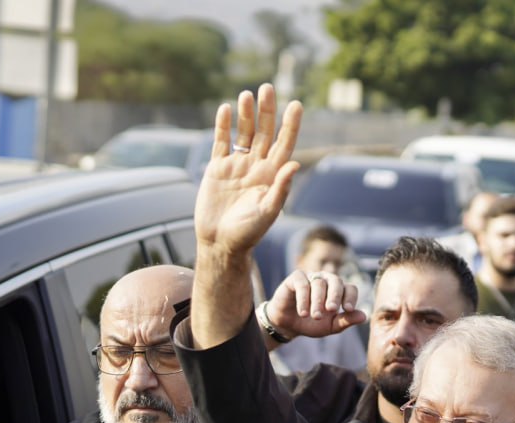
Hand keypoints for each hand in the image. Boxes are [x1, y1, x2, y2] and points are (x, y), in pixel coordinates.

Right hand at [194, 84, 301, 259]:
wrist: (220, 243)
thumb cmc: (248, 233)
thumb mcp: (268, 211)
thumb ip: (281, 188)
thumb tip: (295, 163)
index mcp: (273, 175)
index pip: (285, 144)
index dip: (290, 125)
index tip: (296, 104)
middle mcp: (257, 166)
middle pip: (265, 132)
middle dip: (267, 111)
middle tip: (268, 88)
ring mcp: (237, 165)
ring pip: (244, 133)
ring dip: (246, 114)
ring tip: (247, 94)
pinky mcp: (218, 168)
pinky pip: (221, 142)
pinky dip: (223, 126)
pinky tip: (225, 109)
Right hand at [265, 270, 366, 340]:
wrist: (288, 325)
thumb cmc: (312, 324)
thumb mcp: (330, 326)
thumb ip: (346, 321)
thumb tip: (364, 316)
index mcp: (339, 291)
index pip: (350, 289)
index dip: (351, 298)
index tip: (348, 310)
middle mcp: (327, 280)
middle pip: (336, 281)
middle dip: (335, 296)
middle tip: (331, 310)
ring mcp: (311, 277)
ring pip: (319, 283)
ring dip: (317, 301)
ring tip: (315, 316)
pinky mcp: (296, 278)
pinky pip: (302, 284)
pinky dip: (303, 298)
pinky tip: (303, 313)